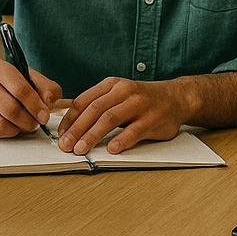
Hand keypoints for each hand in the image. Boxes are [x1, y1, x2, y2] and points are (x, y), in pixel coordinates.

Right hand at [0, 58, 61, 137]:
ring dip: (18, 129)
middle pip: (10, 110)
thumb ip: (46, 88)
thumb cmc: (8, 83)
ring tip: (23, 124)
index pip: (20, 89)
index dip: (35, 106)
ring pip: (1, 125)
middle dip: (28, 121)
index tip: (44, 116)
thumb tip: (48, 104)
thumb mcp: (29, 78)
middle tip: (35, 123)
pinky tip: (10, 125)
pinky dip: (6, 133)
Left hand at [57, 77, 195, 155]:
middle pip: (94, 110)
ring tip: (81, 150)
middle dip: (77, 129)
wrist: (176, 98)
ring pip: (110, 119)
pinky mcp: (152, 119)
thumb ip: (97, 104)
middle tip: (65, 145)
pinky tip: (111, 149)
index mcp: (112, 85)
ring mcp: (139, 104)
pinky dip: (121, 140)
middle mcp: (124, 91)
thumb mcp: (118, 94)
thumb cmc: (141, 100)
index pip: (84, 101)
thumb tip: (68, 120)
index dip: (70, 118)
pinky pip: (134, 130)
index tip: (60, 134)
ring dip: (92, 135)